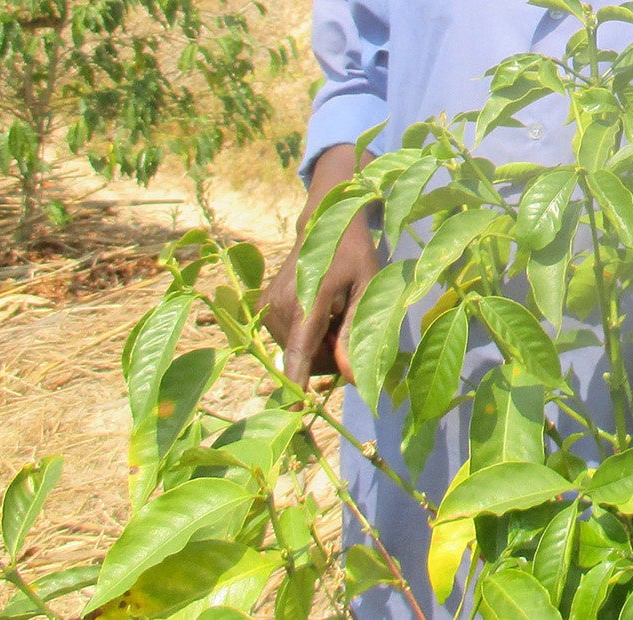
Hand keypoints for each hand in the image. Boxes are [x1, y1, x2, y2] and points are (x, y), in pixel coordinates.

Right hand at [261, 145, 380, 385]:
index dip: (297, 383)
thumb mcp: (368, 289)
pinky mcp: (263, 307)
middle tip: (349, 325)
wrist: (324, 222)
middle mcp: (280, 306)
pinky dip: (305, 336)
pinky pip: (287, 339)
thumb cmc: (355, 254)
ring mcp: (268, 306)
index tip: (293, 410)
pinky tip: (319, 311)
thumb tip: (350, 379)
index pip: (299, 353)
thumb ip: (357, 334)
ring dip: (318, 345)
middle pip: (304, 358)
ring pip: (295, 352)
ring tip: (335, 312)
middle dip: (330, 356)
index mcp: (309, 301)